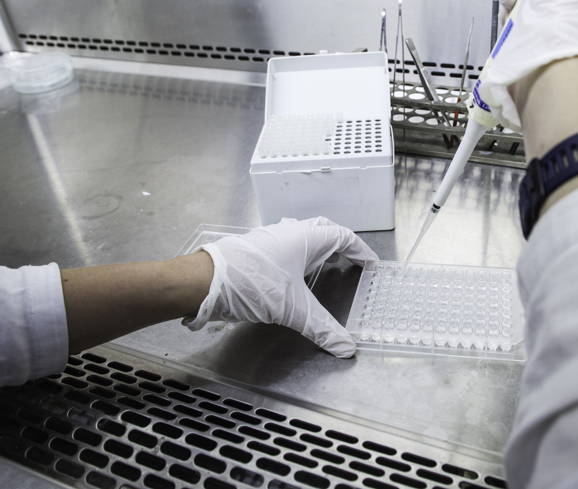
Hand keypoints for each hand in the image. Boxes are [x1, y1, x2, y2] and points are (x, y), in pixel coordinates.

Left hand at [183, 217, 378, 356]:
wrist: (207, 281)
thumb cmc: (251, 283)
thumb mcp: (294, 309)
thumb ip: (323, 329)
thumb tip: (346, 346)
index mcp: (306, 238)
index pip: (344, 238)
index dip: (361, 251)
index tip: (370, 264)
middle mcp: (290, 232)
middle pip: (324, 231)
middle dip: (341, 245)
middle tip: (352, 259)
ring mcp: (271, 238)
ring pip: (303, 236)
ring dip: (318, 247)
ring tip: (326, 262)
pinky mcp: (256, 249)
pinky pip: (286, 245)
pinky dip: (298, 255)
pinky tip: (292, 272)